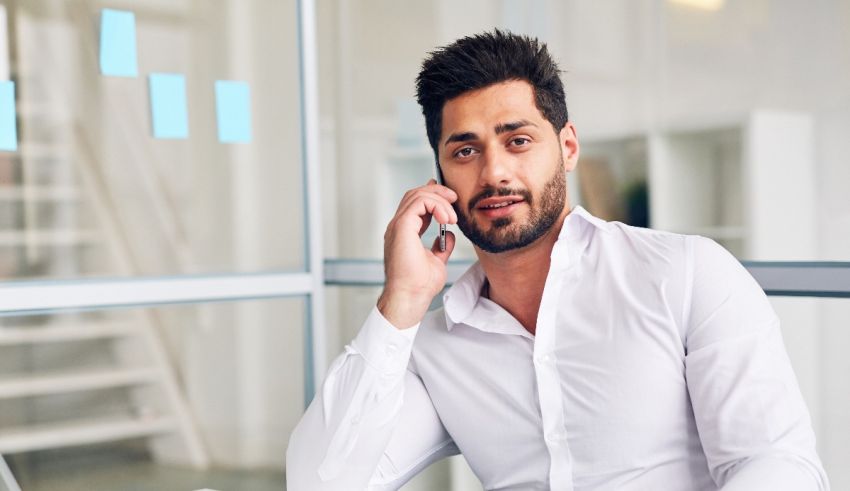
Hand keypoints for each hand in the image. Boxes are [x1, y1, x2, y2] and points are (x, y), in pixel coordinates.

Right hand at [378, 179, 457, 328]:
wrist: (410, 298)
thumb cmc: (419, 286)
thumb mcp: (437, 261)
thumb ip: (441, 246)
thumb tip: (448, 235)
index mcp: (404, 233)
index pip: (415, 204)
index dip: (433, 196)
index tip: (451, 199)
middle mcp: (398, 227)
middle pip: (415, 194)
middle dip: (437, 192)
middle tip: (454, 198)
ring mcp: (398, 226)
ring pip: (416, 195)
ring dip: (439, 199)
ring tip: (452, 216)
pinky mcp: (402, 227)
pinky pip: (419, 203)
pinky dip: (436, 205)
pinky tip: (447, 219)